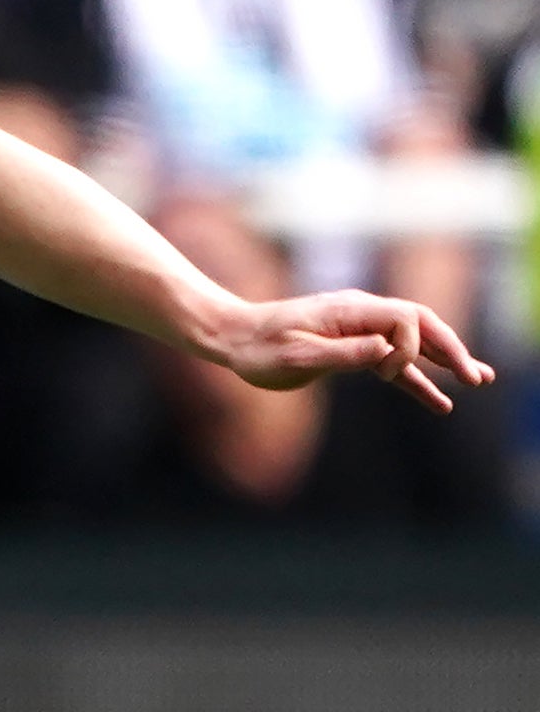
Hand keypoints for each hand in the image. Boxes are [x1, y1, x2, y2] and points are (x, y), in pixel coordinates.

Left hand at [209, 289, 494, 412]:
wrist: (232, 339)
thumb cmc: (259, 349)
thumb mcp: (299, 355)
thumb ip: (345, 353)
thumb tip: (386, 351)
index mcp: (350, 310)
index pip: (405, 319)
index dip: (410, 346)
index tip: (386, 373)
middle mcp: (360, 314)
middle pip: (421, 326)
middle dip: (452, 350)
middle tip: (478, 377)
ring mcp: (358, 329)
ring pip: (413, 342)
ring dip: (445, 361)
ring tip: (480, 380)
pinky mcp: (352, 347)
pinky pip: (393, 361)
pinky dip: (416, 379)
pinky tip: (439, 400)